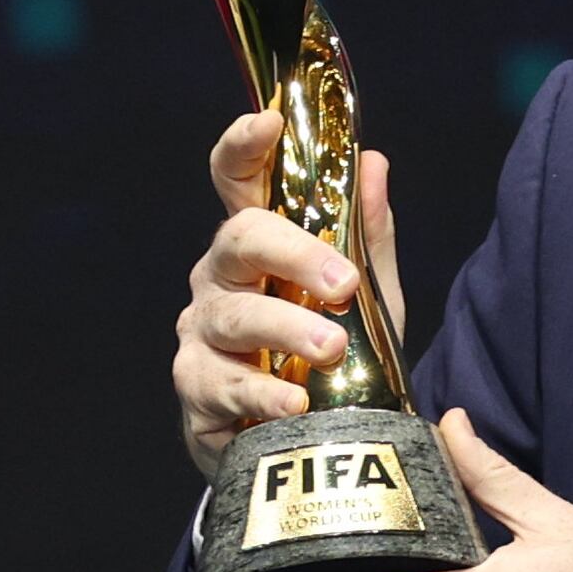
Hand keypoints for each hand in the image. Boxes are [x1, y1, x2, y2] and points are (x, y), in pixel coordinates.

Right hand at [171, 111, 403, 476]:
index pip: (238, 181)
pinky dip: (262, 396)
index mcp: (256, 247)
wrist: (307, 449)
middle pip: (238, 242)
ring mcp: (202, 336)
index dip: (244, 146)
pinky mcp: (198, 394)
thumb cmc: (331, 359)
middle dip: (293, 254)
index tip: (268, 122)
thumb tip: (375, 163)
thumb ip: (368, 237)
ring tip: (332, 350)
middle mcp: (219, 281)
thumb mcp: (366, 298)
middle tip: (343, 283)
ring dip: (285, 330)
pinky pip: (224, 388)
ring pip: (233, 317)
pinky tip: (293, 404)